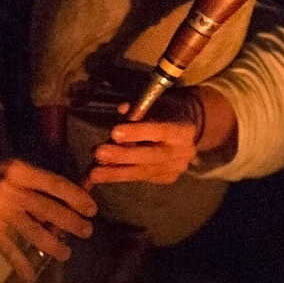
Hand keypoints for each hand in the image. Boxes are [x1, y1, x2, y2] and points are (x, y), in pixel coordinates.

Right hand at [0, 154, 96, 280]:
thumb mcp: (15, 169)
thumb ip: (39, 181)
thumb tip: (72, 198)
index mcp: (20, 171)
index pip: (55, 184)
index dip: (76, 197)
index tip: (92, 210)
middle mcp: (11, 191)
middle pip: (47, 209)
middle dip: (71, 223)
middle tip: (87, 232)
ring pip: (32, 232)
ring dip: (53, 245)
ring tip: (66, 254)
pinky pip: (9, 248)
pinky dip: (20, 263)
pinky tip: (31, 276)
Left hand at [89, 86, 232, 186]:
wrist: (189, 128)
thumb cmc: (168, 111)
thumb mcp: (158, 104)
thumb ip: (141, 108)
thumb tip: (121, 109)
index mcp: (183, 129)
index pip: (160, 131)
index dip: (138, 132)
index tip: (115, 132)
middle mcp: (183, 152)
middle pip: (151, 156)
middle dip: (123, 157)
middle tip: (98, 154)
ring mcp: (176, 168)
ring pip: (144, 172)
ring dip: (116, 172)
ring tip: (94, 174)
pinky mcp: (168, 178)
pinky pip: (143, 178)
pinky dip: (122, 176)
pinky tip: (104, 176)